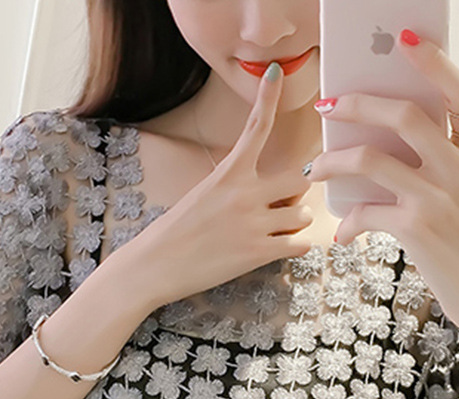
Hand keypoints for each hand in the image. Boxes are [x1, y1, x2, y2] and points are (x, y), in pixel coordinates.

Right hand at [131, 63, 313, 309]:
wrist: (155, 264)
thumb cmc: (175, 232)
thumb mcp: (202, 195)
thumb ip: (235, 187)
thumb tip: (268, 192)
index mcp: (228, 173)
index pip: (256, 128)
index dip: (269, 98)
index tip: (275, 72)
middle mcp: (244, 193)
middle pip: (300, 179)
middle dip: (297, 192)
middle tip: (283, 205)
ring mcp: (253, 223)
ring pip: (302, 215)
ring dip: (295, 223)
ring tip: (274, 232)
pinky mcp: (258, 252)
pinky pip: (300, 244)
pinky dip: (296, 246)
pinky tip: (280, 247)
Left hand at [306, 30, 458, 341]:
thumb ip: (442, 169)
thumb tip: (381, 152)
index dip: (435, 62)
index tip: (406, 39)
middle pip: (404, 115)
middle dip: (357, 105)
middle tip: (328, 107)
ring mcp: (439, 198)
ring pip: (371, 159)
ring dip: (332, 161)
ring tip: (312, 168)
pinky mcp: (417, 229)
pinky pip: (366, 212)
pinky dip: (347, 221)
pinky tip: (342, 233)